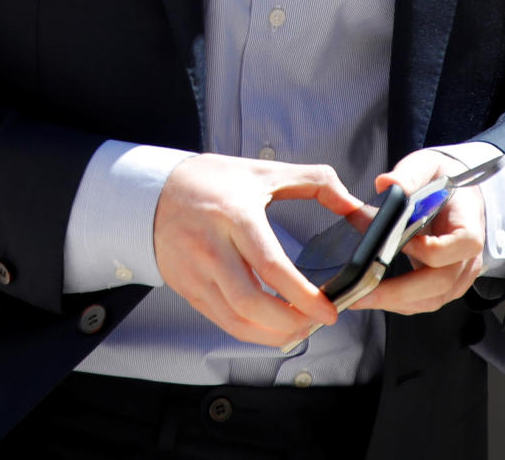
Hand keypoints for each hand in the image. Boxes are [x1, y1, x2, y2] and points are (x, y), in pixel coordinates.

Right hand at [154, 153, 362, 346]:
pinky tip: (271, 327)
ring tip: (299, 328)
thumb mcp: (263, 171)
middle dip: (290, 323)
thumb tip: (351, 203)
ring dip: (272, 335)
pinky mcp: (188, 290)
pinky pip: (222, 322)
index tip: (328, 310)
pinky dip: (251, 332)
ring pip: (236, 322)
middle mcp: (212, 248)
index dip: (302, 295)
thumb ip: (313, 181)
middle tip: (316, 322)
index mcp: (235, 216)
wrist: (153, 192)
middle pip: (251, 304)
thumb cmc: (209, 181)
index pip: (271, 266)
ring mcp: (196, 273)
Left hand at [348, 150, 485, 315]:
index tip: (398, 242)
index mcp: (469, 225)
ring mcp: (458, 275)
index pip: (458, 245)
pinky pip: (425, 301)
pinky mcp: (445, 285)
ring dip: (396, 301)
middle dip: (400, 291)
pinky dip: (400, 302)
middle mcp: (468, 257)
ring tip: (361, 297)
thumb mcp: (428, 166)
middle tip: (364, 290)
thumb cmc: (443, 180)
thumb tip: (387, 184)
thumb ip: (409, 175)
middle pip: (441, 283)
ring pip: (432, 299)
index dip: (426, 248)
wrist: (457, 195)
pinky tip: (375, 295)